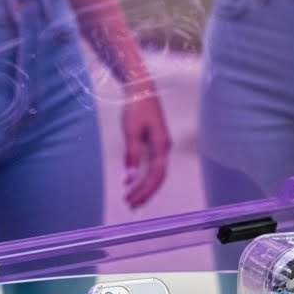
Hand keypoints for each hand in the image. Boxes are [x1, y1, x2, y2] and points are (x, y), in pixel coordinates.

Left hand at [122, 89, 171, 207]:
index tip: (131, 200)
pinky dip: (141, 175)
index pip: (156, 175)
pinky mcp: (155, 143)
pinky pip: (150, 165)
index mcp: (162, 145)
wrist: (142, 89)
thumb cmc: (136, 107)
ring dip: (143, 187)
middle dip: (145, 193)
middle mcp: (164, 148)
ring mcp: (161, 146)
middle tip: (130, 205)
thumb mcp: (131, 130)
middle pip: (157, 177)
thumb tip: (129, 177)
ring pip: (155, 173)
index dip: (144, 190)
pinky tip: (128, 182)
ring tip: (130, 199)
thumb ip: (131, 154)